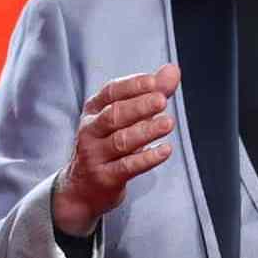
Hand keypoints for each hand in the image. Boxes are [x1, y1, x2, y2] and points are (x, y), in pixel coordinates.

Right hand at [52, 64, 179, 236]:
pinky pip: (127, 166)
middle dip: (139, 106)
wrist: (84, 187)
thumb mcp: (127, 115)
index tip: (154, 82)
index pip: (111, 92)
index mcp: (94, 109)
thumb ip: (152, 93)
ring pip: (120, 141)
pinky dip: (147, 158)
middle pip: (114, 115)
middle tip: (162, 101)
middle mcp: (90, 130)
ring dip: (146, 131)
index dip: (133, 86)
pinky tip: (165, 150)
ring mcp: (94, 155)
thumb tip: (173, 70)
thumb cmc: (110, 142)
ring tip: (168, 123)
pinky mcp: (104, 177)